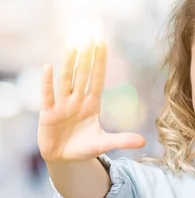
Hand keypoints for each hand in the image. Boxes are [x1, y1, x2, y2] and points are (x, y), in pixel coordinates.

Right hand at [38, 40, 145, 162]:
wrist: (64, 159)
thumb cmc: (84, 147)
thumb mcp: (104, 144)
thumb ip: (122, 141)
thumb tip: (144, 141)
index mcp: (92, 105)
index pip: (98, 80)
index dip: (100, 64)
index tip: (102, 46)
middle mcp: (77, 101)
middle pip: (83, 76)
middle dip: (87, 59)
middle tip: (91, 39)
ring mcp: (62, 106)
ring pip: (66, 82)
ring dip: (69, 65)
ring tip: (73, 48)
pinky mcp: (48, 114)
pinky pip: (48, 95)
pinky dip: (48, 82)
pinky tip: (49, 67)